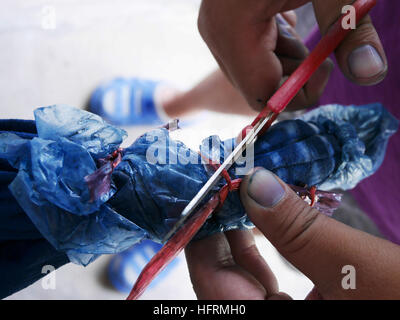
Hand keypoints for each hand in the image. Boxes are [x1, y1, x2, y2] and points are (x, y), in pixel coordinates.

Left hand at [185, 168, 399, 298]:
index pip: (209, 281)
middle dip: (224, 227)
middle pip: (222, 278)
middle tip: (227, 184)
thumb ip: (298, 228)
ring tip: (244, 194)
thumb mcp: (352, 267)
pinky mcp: (295, 312)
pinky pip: (263, 283)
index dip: (201, 232)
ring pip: (241, 279)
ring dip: (243, 234)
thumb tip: (254, 182)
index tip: (207, 191)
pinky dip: (264, 249)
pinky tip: (267, 220)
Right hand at [198, 0, 386, 110]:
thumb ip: (350, 30)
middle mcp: (216, 34)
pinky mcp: (222, 22)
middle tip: (321, 46)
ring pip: (253, 71)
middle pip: (256, 85)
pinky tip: (284, 18)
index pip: (261, 94)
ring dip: (286, 59)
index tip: (325, 66)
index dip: (298, 93)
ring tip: (299, 22)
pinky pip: (249, 53)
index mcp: (233, 28)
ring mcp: (215, 28)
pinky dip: (275, 46)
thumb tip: (369, 74)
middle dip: (294, 75)